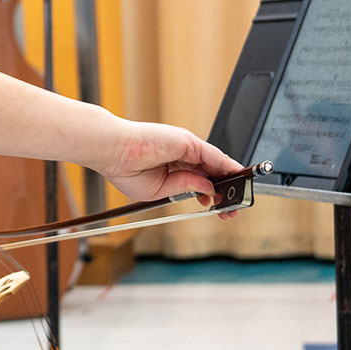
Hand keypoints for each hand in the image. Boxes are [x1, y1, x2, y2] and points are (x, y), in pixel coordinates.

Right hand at [98, 119, 244, 218]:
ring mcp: (185, 147)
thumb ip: (185, 187)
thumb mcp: (160, 190)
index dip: (212, 194)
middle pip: (211, 172)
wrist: (112, 152)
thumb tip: (208, 189)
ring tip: (238, 199)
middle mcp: (181, 155)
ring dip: (229, 181)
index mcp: (171, 168)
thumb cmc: (125, 169)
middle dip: (224, 191)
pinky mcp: (187, 141)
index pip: (199, 180)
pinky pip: (213, 154)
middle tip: (233, 209)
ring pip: (215, 164)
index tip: (221, 208)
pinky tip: (236, 177)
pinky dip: (227, 166)